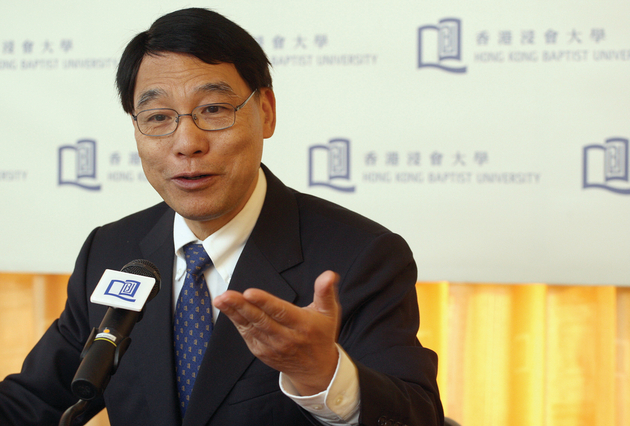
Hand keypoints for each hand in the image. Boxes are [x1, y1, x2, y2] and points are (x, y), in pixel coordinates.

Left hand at [212, 270, 340, 395]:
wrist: (316, 370)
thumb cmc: (321, 335)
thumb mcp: (329, 313)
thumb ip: (326, 292)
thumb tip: (329, 274)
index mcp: (302, 325)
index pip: (280, 312)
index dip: (264, 302)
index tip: (249, 292)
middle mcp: (285, 337)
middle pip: (260, 320)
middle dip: (241, 307)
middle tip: (226, 296)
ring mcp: (271, 346)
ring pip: (250, 327)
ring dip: (234, 313)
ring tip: (221, 300)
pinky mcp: (261, 351)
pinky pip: (246, 334)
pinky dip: (236, 321)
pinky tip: (226, 309)